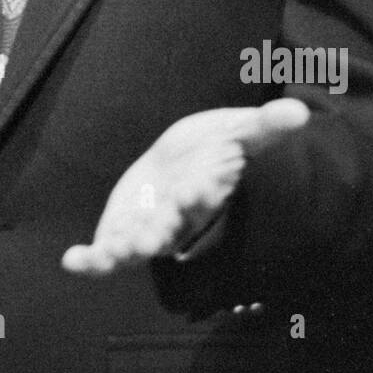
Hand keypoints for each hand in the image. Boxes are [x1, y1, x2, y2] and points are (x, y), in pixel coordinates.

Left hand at [61, 97, 309, 275]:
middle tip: (150, 236)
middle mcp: (178, 218)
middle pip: (171, 228)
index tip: (196, 185)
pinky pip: (105, 253)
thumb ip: (265, 125)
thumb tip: (301, 111)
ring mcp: (149, 229)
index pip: (205, 195)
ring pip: (137, 248)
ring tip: (110, 253)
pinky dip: (90, 260)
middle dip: (161, 230)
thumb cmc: (216, 147)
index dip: (200, 193)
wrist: (185, 159)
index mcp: (206, 192)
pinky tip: (72, 261)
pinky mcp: (122, 231)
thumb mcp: (240, 131)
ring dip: (124, 251)